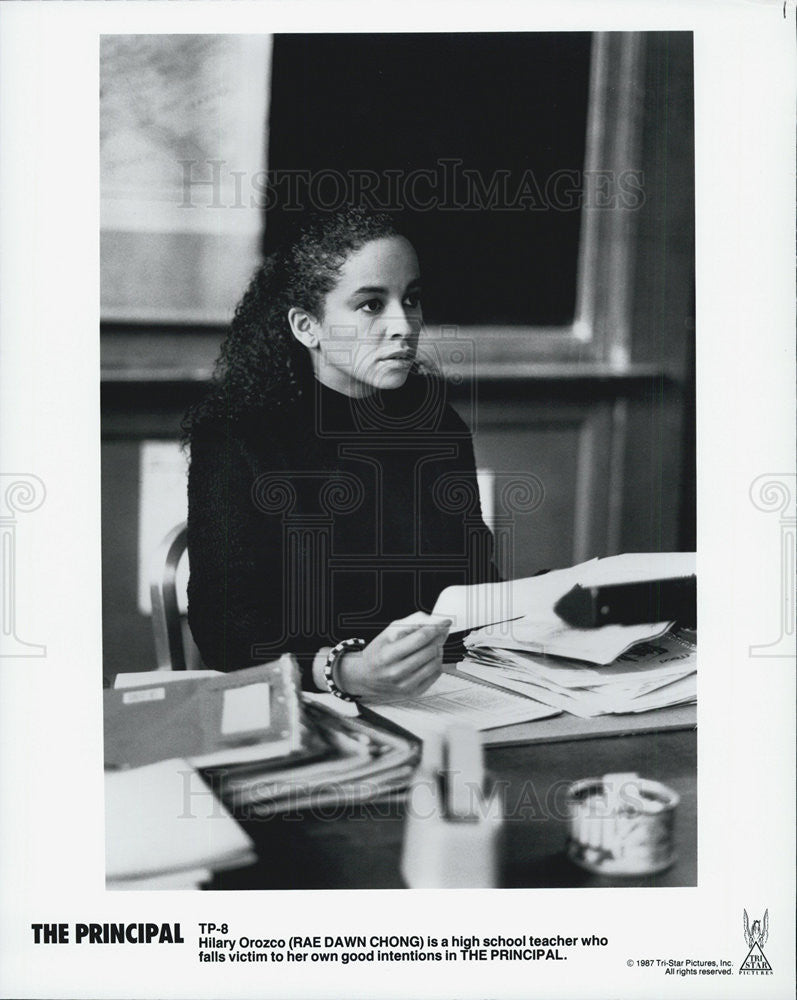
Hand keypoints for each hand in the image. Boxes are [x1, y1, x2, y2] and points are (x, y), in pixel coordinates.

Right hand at [336, 612, 451, 700]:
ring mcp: (406, 684)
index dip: (436, 627)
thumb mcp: (387, 633)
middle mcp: (397, 672)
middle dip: (438, 637)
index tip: (445, 621)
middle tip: (438, 632)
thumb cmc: (377, 653)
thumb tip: (432, 620)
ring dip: (438, 650)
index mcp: (388, 655)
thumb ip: (410, 623)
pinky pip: (435, 674)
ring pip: (435, 662)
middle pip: (430, 650)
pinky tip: (429, 658)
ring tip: (431, 645)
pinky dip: (436, 663)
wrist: (364, 678)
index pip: (420, 638)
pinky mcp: (413, 692)